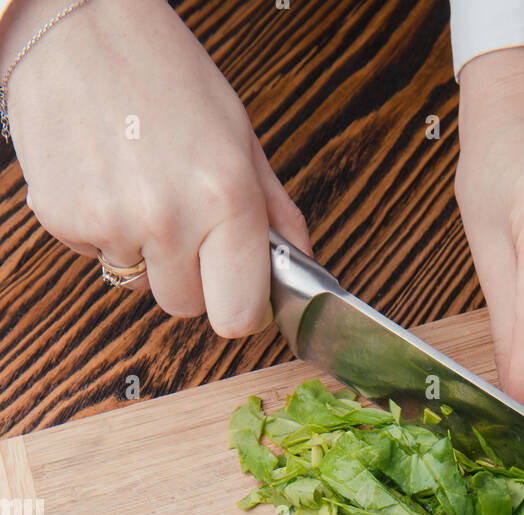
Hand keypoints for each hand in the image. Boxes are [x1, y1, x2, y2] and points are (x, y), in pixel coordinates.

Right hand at [0, 0, 310, 334]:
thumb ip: (273, 209)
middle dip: (189, 275)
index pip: (239, 317)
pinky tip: (104, 176)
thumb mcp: (238, 134)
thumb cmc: (160, 69)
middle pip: (187, 307)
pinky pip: (94, 256)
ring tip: (138, 183)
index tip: (235, 290)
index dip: (238, 307)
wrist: (74, 21)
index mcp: (225, 197)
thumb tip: (301, 263)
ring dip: (143, 250)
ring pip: (139, 283)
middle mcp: (169, 218)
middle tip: (182, 216)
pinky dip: (100, 228)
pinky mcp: (62, 219)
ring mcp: (111, 223)